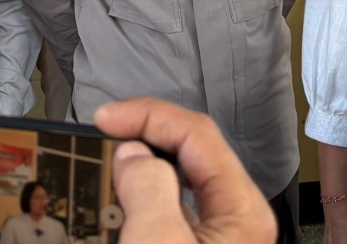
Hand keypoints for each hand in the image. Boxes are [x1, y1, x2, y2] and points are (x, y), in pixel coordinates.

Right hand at [95, 98, 275, 243]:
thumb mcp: (159, 243)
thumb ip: (147, 188)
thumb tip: (132, 152)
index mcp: (243, 209)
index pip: (197, 133)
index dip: (149, 115)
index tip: (105, 118)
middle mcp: (236, 219)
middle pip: (189, 154)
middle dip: (145, 136)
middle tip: (103, 138)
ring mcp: (216, 240)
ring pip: (177, 185)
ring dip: (140, 170)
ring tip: (105, 168)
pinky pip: (167, 214)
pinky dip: (140, 203)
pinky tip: (117, 207)